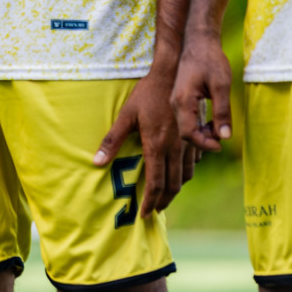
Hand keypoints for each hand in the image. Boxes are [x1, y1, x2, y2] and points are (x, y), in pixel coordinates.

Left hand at [95, 69, 184, 216]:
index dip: (150, 202)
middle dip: (163, 201)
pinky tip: (177, 175)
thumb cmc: (146, 94)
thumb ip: (112, 140)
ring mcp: (187, 143)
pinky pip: (193, 164)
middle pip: (173, 185)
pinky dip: (185, 174)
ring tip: (164, 197)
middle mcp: (175, 148)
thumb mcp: (125, 115)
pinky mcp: (194, 138)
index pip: (155, 183)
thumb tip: (96, 162)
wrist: (173, 75)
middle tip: (154, 211)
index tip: (145, 215)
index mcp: (157, 145)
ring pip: (185, 176)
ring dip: (175, 190)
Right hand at [171, 31, 232, 152]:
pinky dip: (199, 125)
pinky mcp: (179, 98)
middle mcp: (175, 103)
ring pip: (185, 126)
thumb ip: (223, 112)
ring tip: (219, 127)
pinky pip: (186, 119)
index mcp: (183, 100)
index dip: (204, 144)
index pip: (188, 133)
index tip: (221, 145)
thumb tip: (225, 136)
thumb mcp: (222, 86)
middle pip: (185, 133)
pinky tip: (211, 120)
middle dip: (204, 139)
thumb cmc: (210, 60)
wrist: (198, 41)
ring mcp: (175, 100)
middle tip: (223, 135)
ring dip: (202, 133)